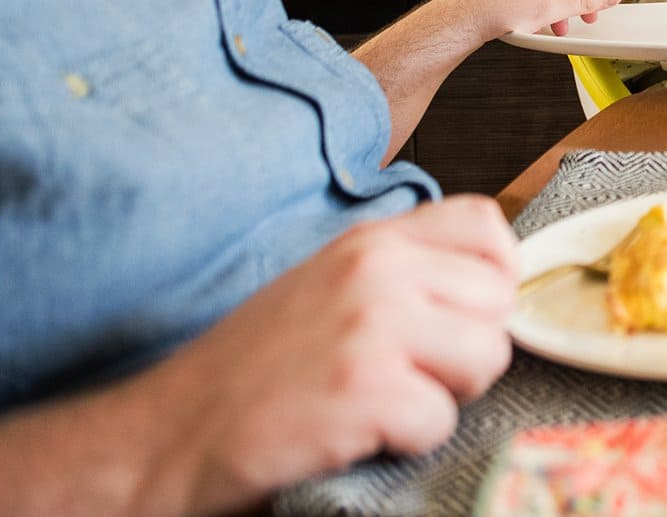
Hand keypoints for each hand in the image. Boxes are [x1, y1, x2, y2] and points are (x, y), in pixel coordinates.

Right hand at [144, 198, 517, 513]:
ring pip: (487, 359)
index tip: (466, 314)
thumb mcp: (330, 286)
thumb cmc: (256, 367)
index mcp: (370, 240)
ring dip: (444, 396)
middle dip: (468, 350)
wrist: (168, 435)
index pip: (484, 223)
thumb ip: (404, 272)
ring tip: (381, 401)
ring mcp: (372, 326)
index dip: (495, 275)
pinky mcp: (365, 389)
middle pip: (498, 302)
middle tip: (408, 373)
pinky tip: (356, 432)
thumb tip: (494, 283)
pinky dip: (408, 441)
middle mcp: (376, 270)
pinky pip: (442, 420)